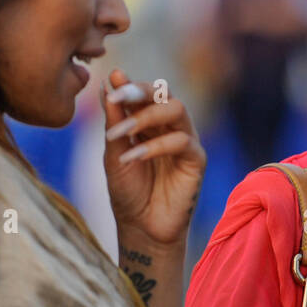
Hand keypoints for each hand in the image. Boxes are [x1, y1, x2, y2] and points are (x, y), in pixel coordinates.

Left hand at [102, 68, 204, 246]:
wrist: (140, 227)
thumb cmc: (127, 191)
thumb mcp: (114, 152)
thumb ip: (115, 120)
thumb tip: (110, 82)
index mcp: (149, 121)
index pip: (145, 92)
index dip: (130, 84)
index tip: (113, 79)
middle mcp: (169, 126)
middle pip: (165, 93)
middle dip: (141, 91)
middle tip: (118, 97)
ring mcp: (185, 141)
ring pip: (177, 110)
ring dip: (146, 116)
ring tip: (120, 132)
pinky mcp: (196, 160)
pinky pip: (182, 142)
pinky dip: (155, 146)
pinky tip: (133, 157)